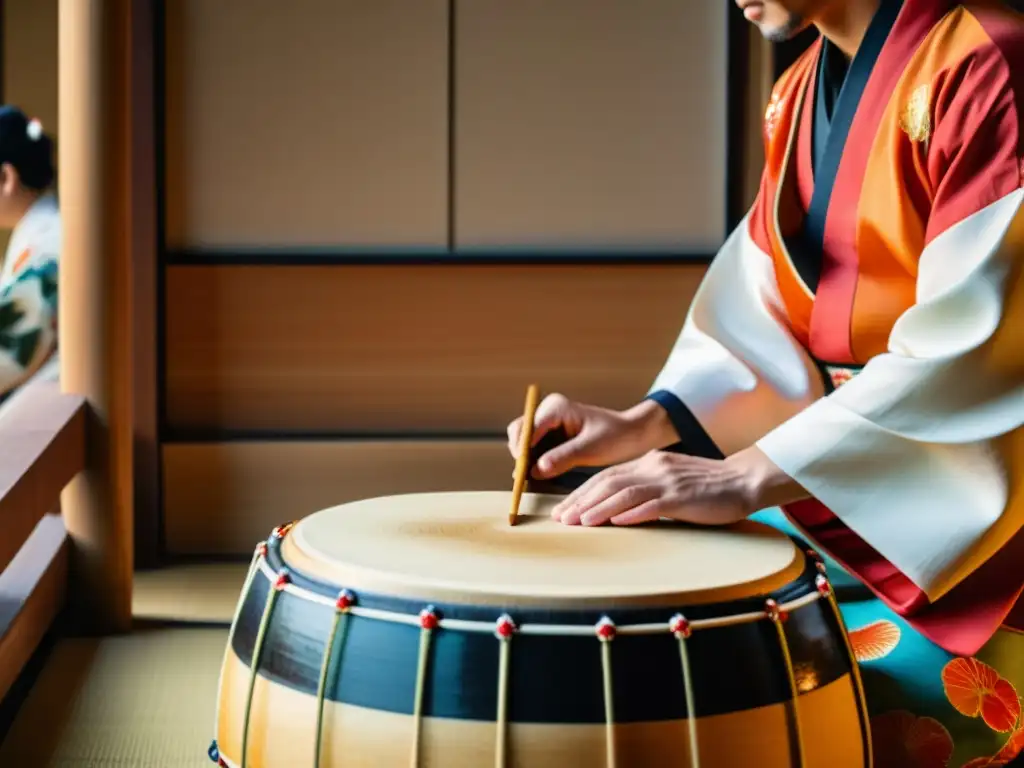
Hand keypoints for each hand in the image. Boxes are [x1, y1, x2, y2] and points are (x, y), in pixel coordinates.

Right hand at [506, 394, 677, 479]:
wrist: (631, 435)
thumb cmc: (616, 436)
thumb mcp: (591, 449)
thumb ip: (563, 458)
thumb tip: (536, 469)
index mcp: (557, 407)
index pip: (529, 427)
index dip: (523, 449)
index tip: (522, 471)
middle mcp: (547, 412)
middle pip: (518, 432)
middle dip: (520, 454)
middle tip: (523, 478)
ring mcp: (547, 424)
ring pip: (522, 442)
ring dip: (524, 460)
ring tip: (529, 480)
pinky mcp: (550, 437)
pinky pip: (533, 450)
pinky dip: (532, 462)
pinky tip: (538, 477)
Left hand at [551, 446, 807, 526]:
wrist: (744, 480)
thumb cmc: (707, 486)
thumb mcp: (669, 481)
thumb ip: (644, 489)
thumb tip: (615, 509)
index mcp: (648, 462)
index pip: (606, 477)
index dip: (581, 493)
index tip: (564, 509)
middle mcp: (654, 467)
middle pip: (609, 483)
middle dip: (582, 501)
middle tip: (562, 519)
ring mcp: (668, 481)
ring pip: (625, 493)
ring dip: (600, 508)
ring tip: (580, 522)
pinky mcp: (684, 497)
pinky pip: (654, 505)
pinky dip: (633, 513)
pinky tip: (617, 522)